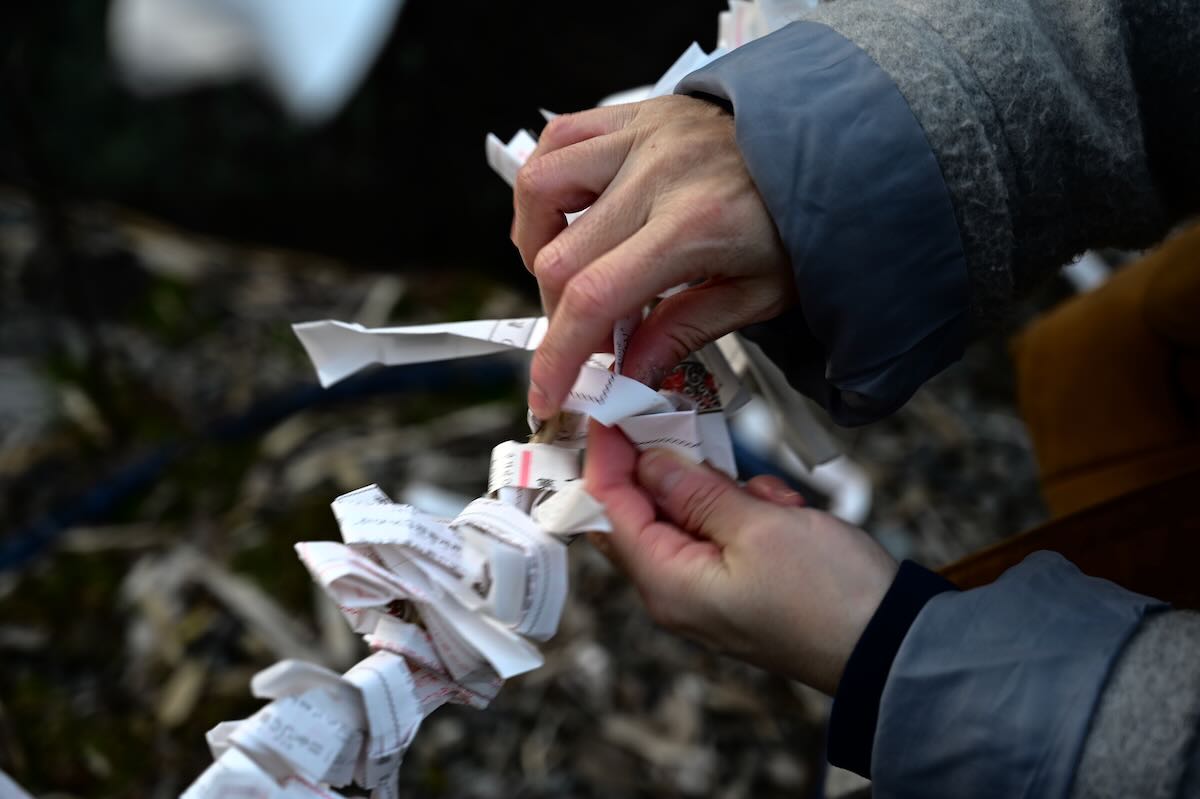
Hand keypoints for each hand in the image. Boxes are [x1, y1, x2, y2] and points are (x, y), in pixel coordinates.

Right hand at [512, 95, 796, 419]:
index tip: (547, 391)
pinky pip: (559, 136)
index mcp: (695, 224)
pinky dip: (544, 183)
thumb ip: (685, 332)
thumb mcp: (759, 294)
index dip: (559, 354)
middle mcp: (658, 172)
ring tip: (565, 274)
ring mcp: (642, 136)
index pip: (595, 296)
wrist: (837, 146)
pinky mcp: (637, 114)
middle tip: (586, 337)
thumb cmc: (803, 221)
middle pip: (558, 257)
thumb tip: (626, 373)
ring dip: (537, 244)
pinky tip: (564, 216)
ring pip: (539, 187)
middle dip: (558, 316)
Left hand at [584, 422, 897, 694]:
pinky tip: (786, 514)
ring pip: (687, 515)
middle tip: (694, 428)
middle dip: (669, 469)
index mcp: (668, 583)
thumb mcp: (760, 528)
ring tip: (772, 501)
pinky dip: (747, 510)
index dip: (606, 457)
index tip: (612, 409)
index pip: (609, 511)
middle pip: (641, 512)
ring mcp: (705, 590)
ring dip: (721, 491)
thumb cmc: (830, 595)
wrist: (893, 646)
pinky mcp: (735, 583)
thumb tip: (647, 462)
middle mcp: (675, 592)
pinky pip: (722, 530)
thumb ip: (696, 492)